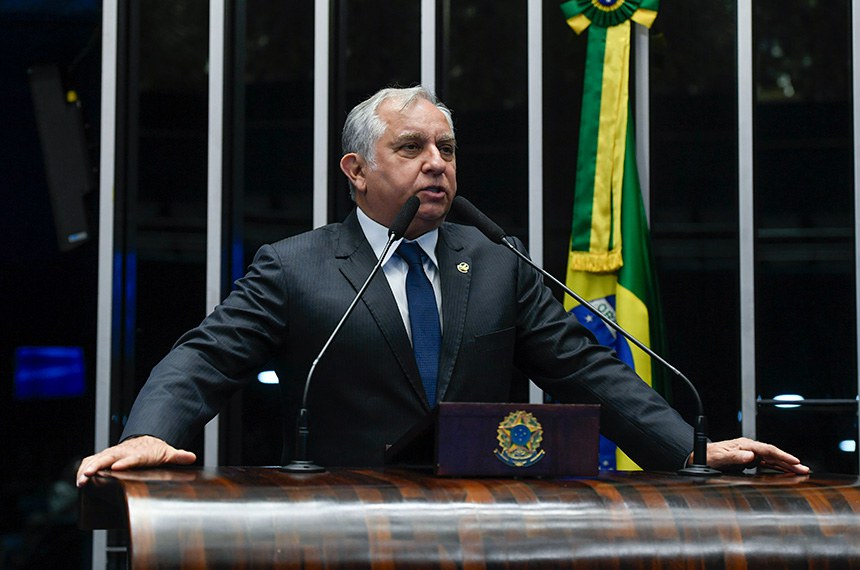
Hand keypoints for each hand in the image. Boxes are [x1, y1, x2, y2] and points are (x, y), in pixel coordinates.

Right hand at [76, 435, 196, 487]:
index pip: (133, 458)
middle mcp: (123, 452)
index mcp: (139, 453)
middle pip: (109, 458)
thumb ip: (178, 456)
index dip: (126, 462)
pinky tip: (79, 480)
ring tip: (80, 481)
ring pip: (97, 459)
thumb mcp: (168, 452)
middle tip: (88, 475)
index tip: (117, 468)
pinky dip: (83, 468)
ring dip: (87, 469)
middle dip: (98, 466)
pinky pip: (91, 461)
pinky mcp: (105, 458)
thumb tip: (191, 457)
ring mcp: (113, 454)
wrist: (145, 441)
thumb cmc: (155, 450)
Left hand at [703, 437, 808, 473]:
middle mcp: (749, 448)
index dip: (781, 455)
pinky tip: (786, 471)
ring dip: (786, 465)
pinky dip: (777, 466)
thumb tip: (750, 456)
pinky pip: (766, 463)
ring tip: (801, 471)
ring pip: (771, 459)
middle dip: (789, 461)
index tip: (794, 461)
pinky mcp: (749, 460)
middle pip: (773, 454)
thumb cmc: (709, 456)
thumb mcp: (719, 457)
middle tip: (804, 469)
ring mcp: (750, 453)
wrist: (700, 456)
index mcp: (744, 445)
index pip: (767, 450)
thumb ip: (734, 457)